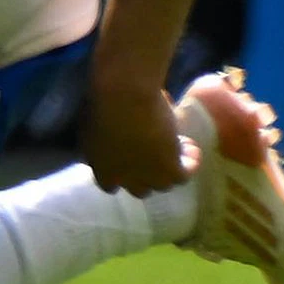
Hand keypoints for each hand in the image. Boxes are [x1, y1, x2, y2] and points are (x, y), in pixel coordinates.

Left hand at [79, 78, 189, 195]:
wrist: (123, 95)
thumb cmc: (103, 100)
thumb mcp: (93, 124)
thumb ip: (102, 138)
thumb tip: (115, 134)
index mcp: (100, 169)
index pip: (111, 185)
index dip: (123, 172)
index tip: (131, 158)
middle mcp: (123, 179)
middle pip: (139, 188)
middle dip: (147, 173)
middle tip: (156, 152)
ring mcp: (147, 177)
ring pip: (163, 184)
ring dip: (170, 167)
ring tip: (177, 146)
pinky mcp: (169, 169)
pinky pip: (183, 176)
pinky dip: (190, 163)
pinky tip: (190, 146)